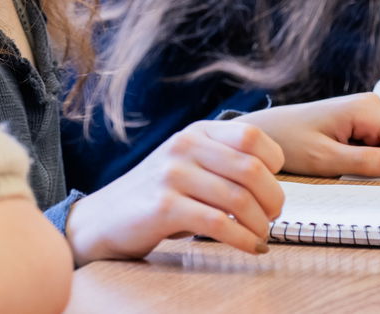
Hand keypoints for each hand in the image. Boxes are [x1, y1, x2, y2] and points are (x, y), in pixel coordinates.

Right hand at [64, 118, 284, 264]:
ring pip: (237, 198)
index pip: (251, 135)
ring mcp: (171, 174)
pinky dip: (243, 240)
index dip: (273, 162)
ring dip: (259, 224)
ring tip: (261, 235)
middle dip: (272, 199)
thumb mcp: (189, 164)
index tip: (273, 185)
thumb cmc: (158, 195)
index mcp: (195, 132)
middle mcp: (183, 146)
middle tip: (272, 217)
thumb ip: (223, 160)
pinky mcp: (163, 206)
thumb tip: (273, 179)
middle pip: (251, 169)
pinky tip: (250, 247)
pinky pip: (217, 224)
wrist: (106, 218)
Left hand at [239, 93, 379, 177]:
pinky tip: (338, 154)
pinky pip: (379, 146)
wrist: (264, 133)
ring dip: (371, 161)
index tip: (360, 168)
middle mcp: (372, 105)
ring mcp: (367, 113)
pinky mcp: (360, 122)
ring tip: (337, 158)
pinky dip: (364, 157)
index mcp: (366, 108)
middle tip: (344, 163)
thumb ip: (366, 162)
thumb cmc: (289, 143)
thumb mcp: (325, 159)